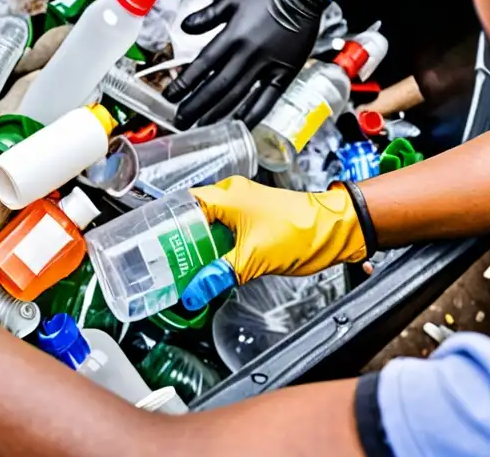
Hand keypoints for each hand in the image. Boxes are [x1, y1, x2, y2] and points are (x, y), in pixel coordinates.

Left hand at [163, 0, 330, 127]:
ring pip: (238, 94)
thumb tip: (184, 28)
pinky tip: (241, 124)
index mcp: (232, 35)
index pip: (202, 65)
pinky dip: (254, 113)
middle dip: (196, 106)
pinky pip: (268, 98)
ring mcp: (268, 65)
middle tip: (180, 121)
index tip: (170, 97)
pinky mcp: (286, 72)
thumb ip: (206, 15)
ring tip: (201, 126)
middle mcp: (248, 53)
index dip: (185, 83)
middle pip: (217, 86)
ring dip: (218, 113)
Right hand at [179, 177, 367, 309]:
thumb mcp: (253, 258)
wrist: (337, 230)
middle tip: (165, 260)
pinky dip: (217, 246)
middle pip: (192, 215)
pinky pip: (226, 231)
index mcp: (226, 196)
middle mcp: (232, 196)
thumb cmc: (300, 230)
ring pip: (210, 224)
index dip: (164, 223)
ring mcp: (245, 206)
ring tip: (185, 266)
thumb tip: (193, 292)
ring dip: (199, 244)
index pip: (181, 204)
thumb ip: (219, 275)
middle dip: (178, 239)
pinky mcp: (256, 219)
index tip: (152, 242)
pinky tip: (213, 264)